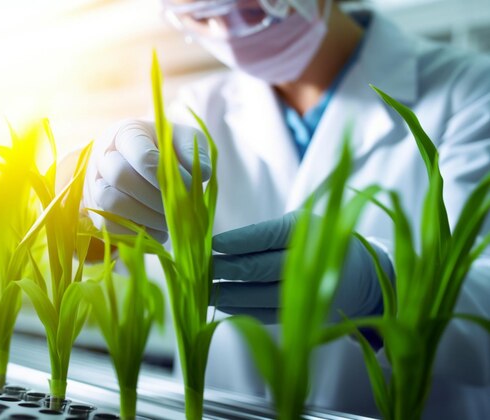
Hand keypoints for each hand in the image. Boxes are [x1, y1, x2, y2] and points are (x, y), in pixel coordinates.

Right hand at [83, 119, 210, 242]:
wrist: (137, 161)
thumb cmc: (165, 148)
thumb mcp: (183, 138)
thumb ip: (193, 150)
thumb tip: (202, 174)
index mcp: (126, 132)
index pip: (141, 154)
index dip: (166, 175)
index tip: (189, 187)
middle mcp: (104, 155)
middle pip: (121, 176)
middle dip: (155, 197)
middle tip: (178, 208)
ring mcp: (95, 183)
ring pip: (111, 203)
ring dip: (145, 217)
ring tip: (169, 221)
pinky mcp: (96, 210)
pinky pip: (109, 226)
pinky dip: (137, 233)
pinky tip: (157, 230)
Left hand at [211, 212, 393, 323]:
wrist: (360, 275)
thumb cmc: (317, 240)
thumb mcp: (299, 224)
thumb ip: (264, 232)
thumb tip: (219, 245)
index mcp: (306, 231)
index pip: (265, 236)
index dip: (235, 241)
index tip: (211, 244)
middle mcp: (307, 262)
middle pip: (259, 268)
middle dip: (225, 269)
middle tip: (200, 268)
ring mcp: (306, 292)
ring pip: (259, 295)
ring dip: (227, 293)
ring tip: (203, 289)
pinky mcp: (302, 313)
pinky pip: (265, 313)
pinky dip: (241, 309)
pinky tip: (222, 303)